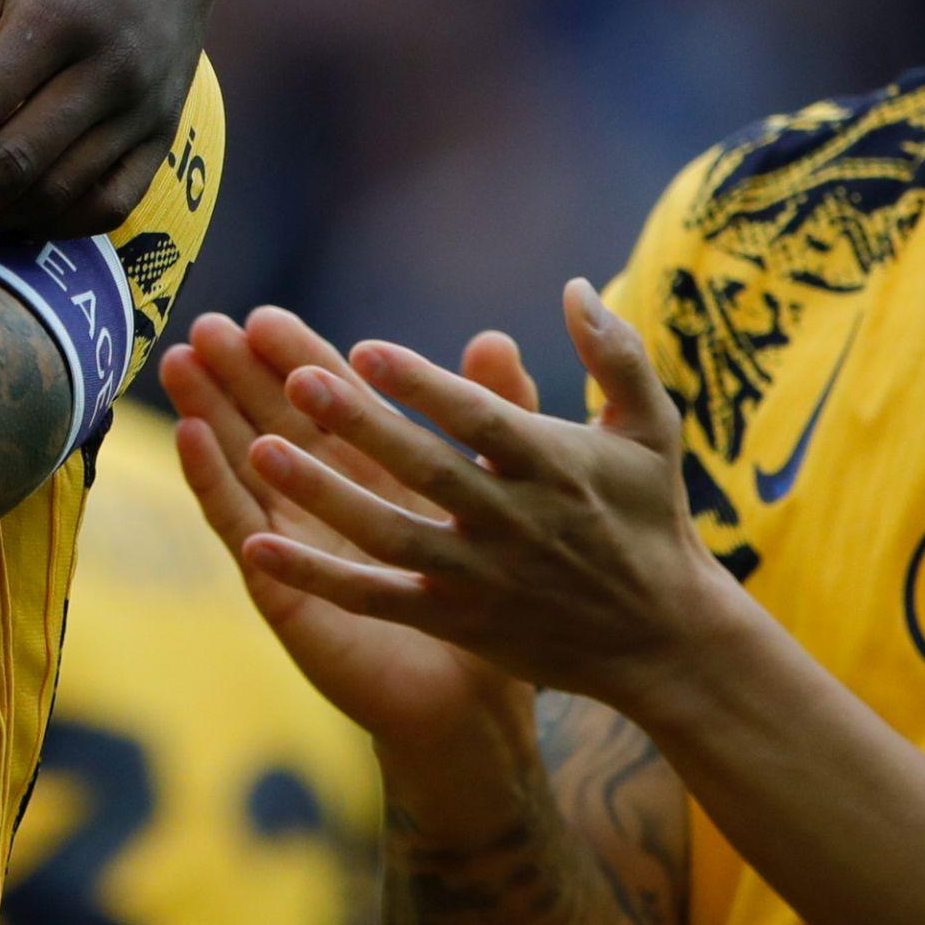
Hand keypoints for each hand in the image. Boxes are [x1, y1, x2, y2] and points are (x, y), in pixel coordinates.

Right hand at [164, 308, 534, 759]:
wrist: (478, 704)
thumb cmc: (495, 602)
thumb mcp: (502, 495)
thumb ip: (498, 417)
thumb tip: (497, 339)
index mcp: (375, 473)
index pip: (327, 402)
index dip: (294, 358)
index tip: (265, 316)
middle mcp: (327, 502)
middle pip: (272, 423)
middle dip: (236, 375)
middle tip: (206, 325)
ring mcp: (298, 544)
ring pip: (244, 465)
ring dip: (210, 413)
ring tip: (180, 363)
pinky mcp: (283, 588)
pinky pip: (243, 529)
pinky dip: (214, 481)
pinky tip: (191, 437)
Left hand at [221, 280, 735, 717]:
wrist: (666, 639)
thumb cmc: (651, 518)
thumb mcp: (652, 429)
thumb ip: (615, 354)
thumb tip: (576, 285)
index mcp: (554, 466)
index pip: (480, 420)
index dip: (423, 385)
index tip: (365, 349)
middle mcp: (513, 521)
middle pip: (425, 470)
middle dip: (360, 427)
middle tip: (296, 381)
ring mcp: (481, 576)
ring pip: (389, 534)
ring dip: (323, 495)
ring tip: (260, 451)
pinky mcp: (457, 620)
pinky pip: (377, 598)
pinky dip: (319, 578)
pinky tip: (258, 547)